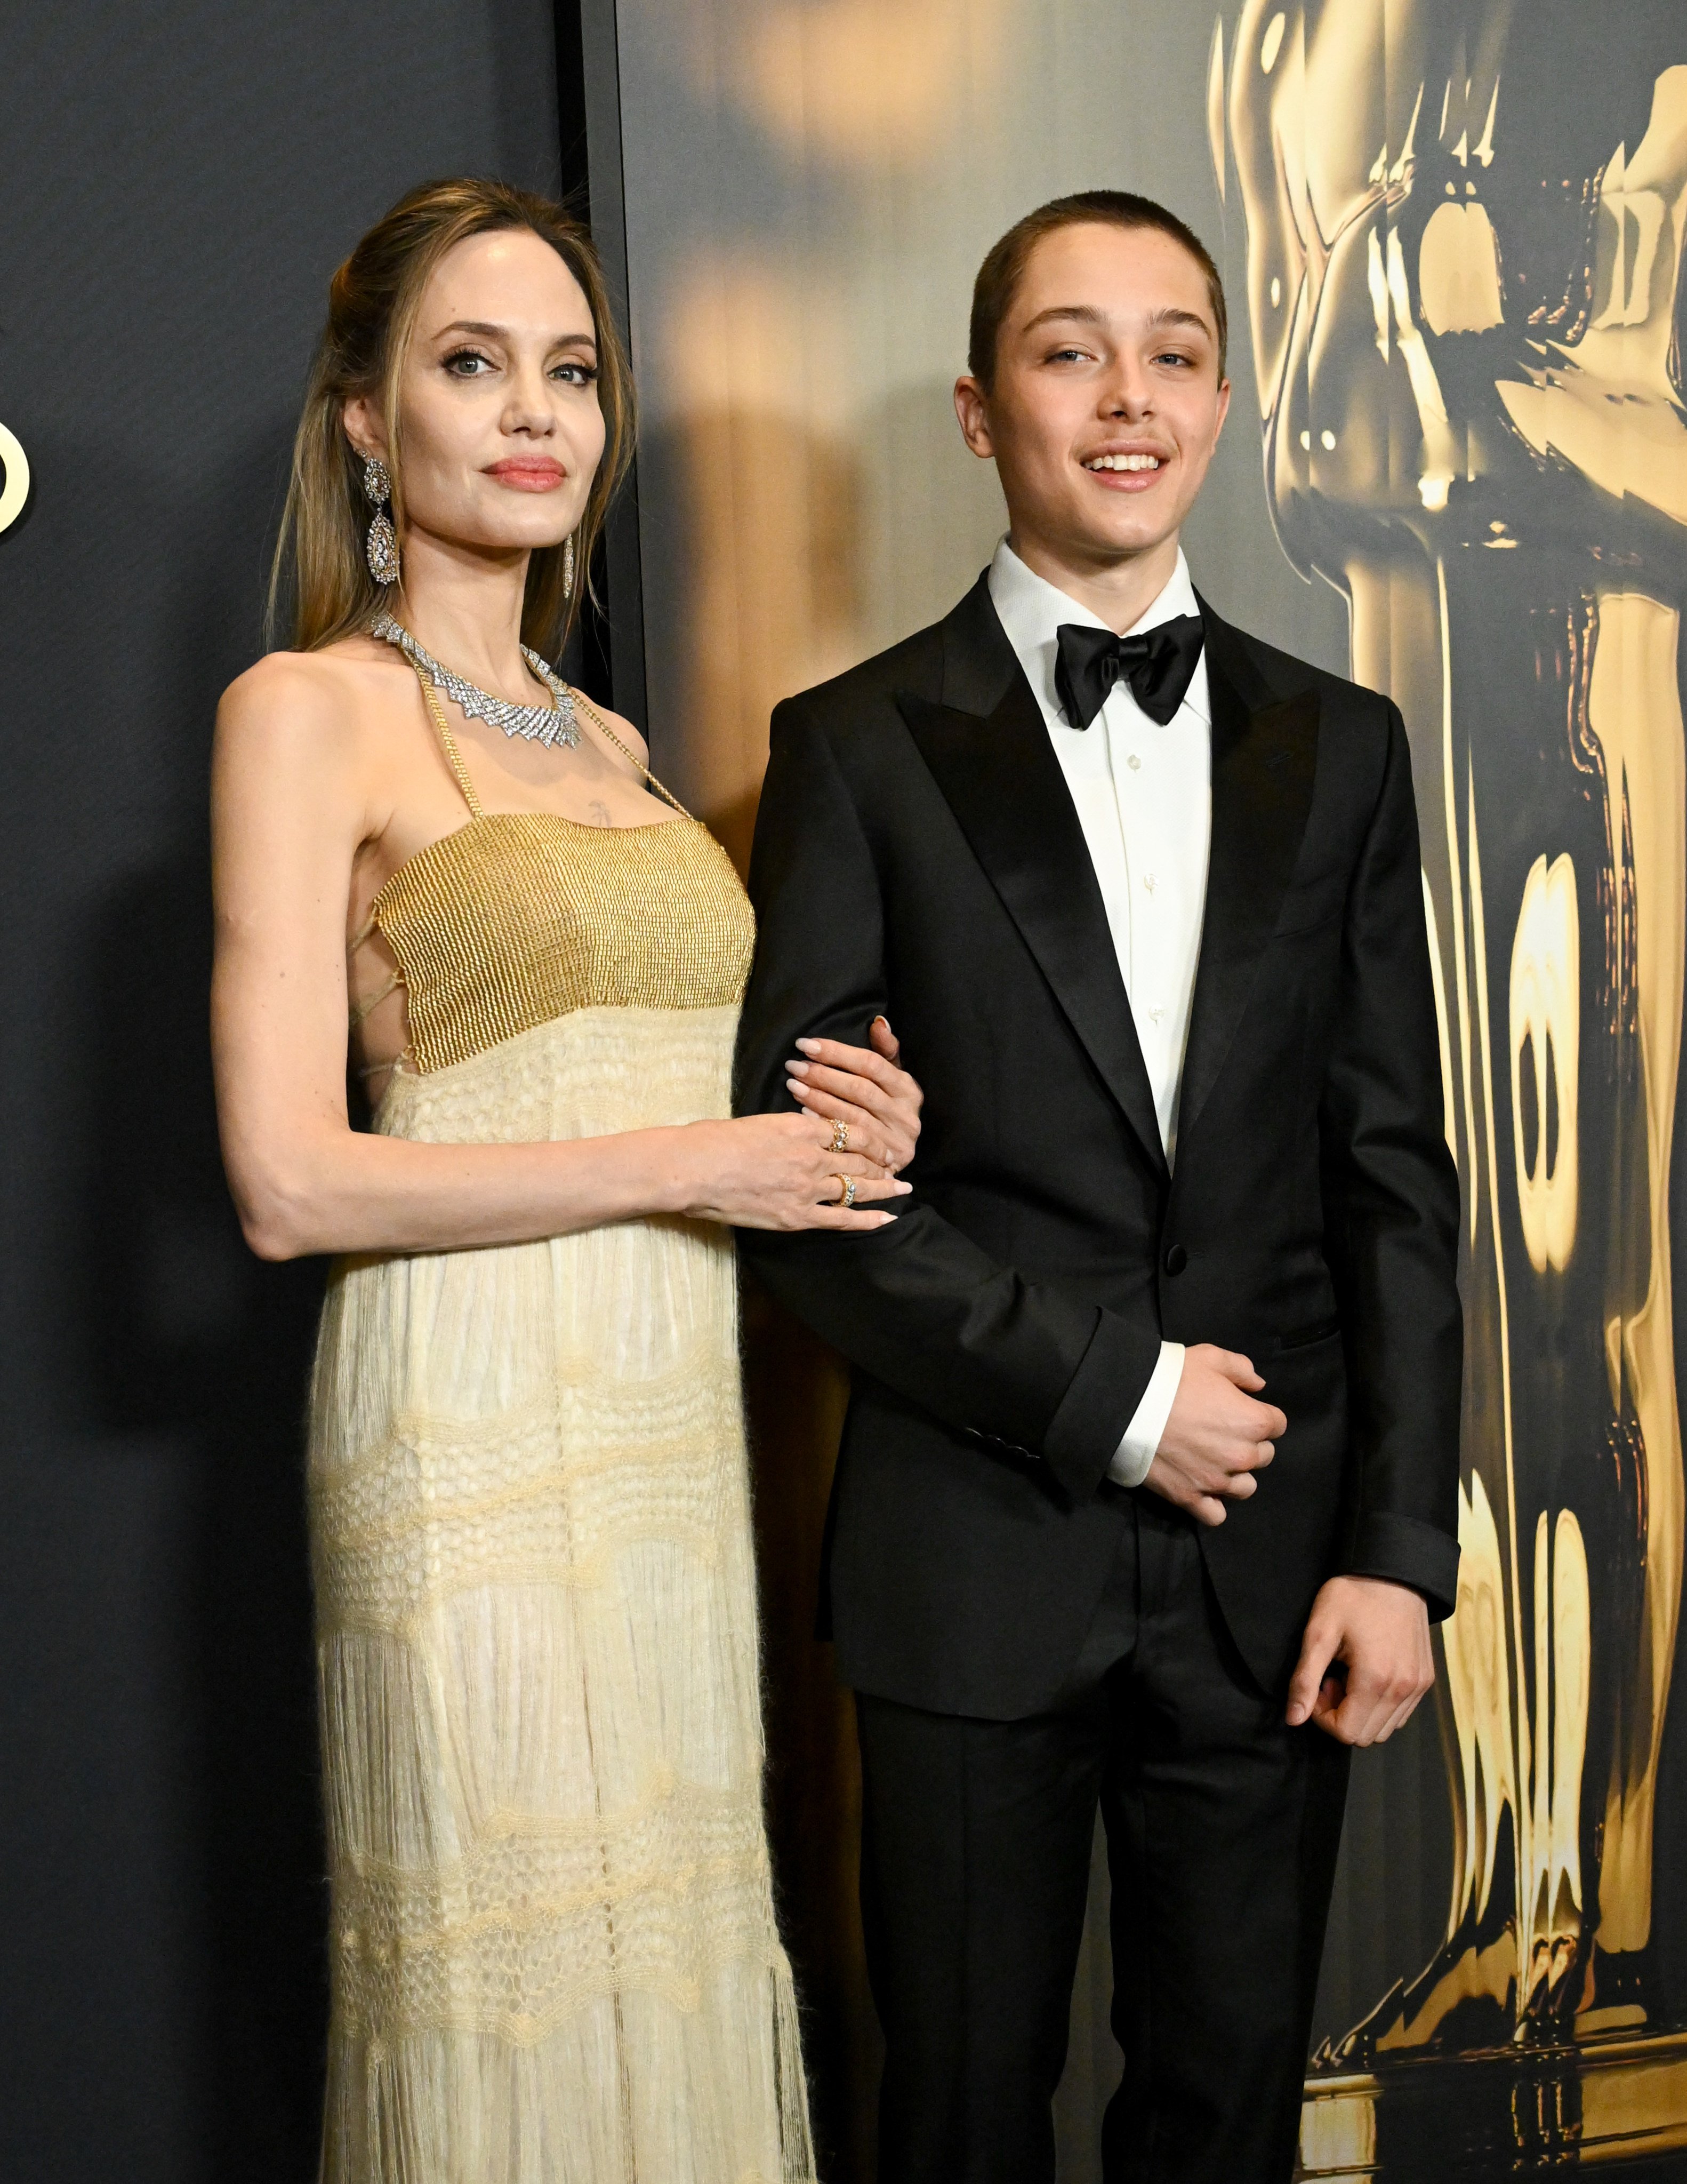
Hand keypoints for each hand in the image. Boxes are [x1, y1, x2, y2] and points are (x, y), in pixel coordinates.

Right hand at [676, 1110, 911, 1231]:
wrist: (693, 1169)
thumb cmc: (714, 1141)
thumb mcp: (760, 1123)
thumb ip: (790, 1128)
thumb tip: (805, 1132)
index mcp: (802, 1125)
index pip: (851, 1131)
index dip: (872, 1138)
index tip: (881, 1142)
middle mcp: (812, 1155)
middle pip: (860, 1158)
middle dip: (883, 1162)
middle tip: (899, 1164)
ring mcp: (806, 1187)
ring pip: (857, 1186)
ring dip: (884, 1187)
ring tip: (902, 1188)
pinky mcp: (796, 1215)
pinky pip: (842, 1218)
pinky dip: (869, 1219)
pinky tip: (889, 1218)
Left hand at [785, 1017, 922, 1173]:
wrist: (897, 1157)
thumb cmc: (889, 1111)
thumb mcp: (894, 1079)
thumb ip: (886, 1051)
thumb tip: (879, 1022)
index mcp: (909, 1090)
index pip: (871, 1064)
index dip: (838, 1052)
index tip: (807, 1044)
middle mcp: (906, 1116)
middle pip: (860, 1090)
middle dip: (823, 1075)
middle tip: (793, 1065)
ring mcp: (896, 1142)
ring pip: (852, 1116)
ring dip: (819, 1099)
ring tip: (793, 1085)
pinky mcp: (882, 1164)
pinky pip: (847, 1142)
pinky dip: (824, 1125)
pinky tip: (802, 1113)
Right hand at [1143, 1345, 1284, 1526]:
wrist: (1128, 1405)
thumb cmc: (1171, 1378)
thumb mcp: (1210, 1357)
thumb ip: (1241, 1369)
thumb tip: (1258, 1386)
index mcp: (1253, 1421)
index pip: (1278, 1424)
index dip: (1260, 1414)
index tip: (1240, 1410)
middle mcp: (1242, 1455)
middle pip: (1264, 1455)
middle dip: (1249, 1443)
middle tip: (1221, 1431)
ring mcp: (1217, 1481)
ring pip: (1245, 1487)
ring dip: (1235, 1475)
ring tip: (1212, 1460)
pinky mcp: (1191, 1497)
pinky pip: (1216, 1515)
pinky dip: (1213, 1504)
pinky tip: (1202, 1487)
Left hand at [1286, 1576, 1434, 1744]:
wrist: (1394, 1573)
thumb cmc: (1353, 1597)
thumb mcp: (1319, 1632)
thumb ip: (1305, 1679)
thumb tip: (1293, 1719)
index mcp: (1375, 1680)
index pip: (1346, 1733)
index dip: (1323, 1716)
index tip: (1319, 1684)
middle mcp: (1403, 1690)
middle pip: (1365, 1736)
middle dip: (1341, 1715)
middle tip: (1332, 1679)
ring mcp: (1418, 1687)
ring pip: (1384, 1729)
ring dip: (1361, 1712)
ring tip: (1350, 1675)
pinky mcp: (1425, 1680)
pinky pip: (1400, 1714)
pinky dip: (1381, 1706)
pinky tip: (1370, 1674)